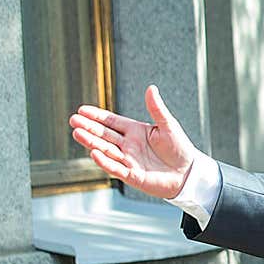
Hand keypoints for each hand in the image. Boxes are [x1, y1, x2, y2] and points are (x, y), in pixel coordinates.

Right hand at [69, 85, 202, 199]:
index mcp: (135, 131)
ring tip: (77, 133)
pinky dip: (105, 162)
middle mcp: (128, 145)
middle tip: (73, 120)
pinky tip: (94, 153)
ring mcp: (129, 160)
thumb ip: (157, 109)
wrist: (189, 173)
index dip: (96, 116)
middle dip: (89, 128)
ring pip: (106, 150)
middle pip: (104, 135)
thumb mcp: (169, 126)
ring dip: (92, 142)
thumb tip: (151, 88)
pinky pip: (116, 168)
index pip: (111, 122)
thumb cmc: (180, 148)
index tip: (81, 110)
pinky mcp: (133, 176)